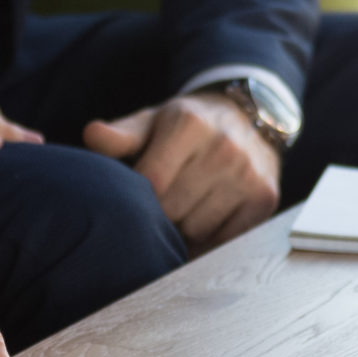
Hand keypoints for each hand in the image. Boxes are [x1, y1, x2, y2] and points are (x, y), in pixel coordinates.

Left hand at [82, 90, 280, 252]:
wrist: (250, 117)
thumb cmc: (189, 126)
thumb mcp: (154, 122)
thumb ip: (122, 135)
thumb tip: (91, 136)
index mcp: (189, 123)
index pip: (151, 183)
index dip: (140, 196)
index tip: (140, 191)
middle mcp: (224, 147)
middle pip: (172, 210)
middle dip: (162, 212)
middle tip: (165, 198)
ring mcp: (248, 174)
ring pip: (197, 229)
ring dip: (186, 226)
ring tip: (189, 204)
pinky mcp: (266, 198)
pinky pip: (226, 239)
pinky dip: (212, 236)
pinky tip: (210, 214)